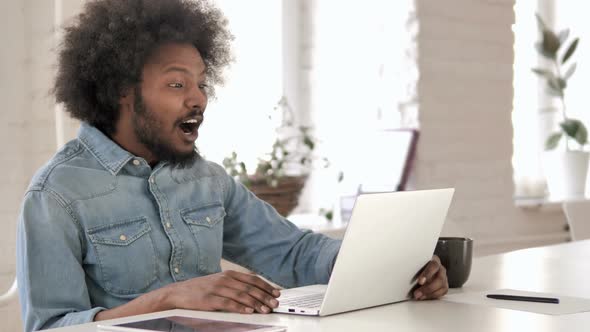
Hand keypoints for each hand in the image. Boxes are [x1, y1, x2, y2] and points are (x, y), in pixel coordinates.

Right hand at [166, 270, 280, 313]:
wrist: (178, 293)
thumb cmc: (201, 290)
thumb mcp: (219, 282)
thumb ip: (235, 286)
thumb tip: (255, 293)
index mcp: (229, 274)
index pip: (252, 279)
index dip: (266, 286)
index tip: (276, 293)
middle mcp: (224, 279)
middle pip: (250, 287)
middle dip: (264, 296)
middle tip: (275, 304)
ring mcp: (217, 289)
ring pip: (241, 295)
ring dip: (256, 303)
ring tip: (266, 310)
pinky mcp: (209, 300)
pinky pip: (228, 304)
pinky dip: (240, 307)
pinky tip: (249, 311)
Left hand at [413, 255, 447, 299]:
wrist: (421, 270)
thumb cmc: (417, 267)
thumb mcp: (414, 265)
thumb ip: (413, 269)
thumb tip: (403, 275)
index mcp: (434, 260)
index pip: (433, 265)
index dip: (427, 274)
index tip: (420, 282)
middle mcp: (440, 268)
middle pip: (439, 279)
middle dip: (428, 288)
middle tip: (417, 293)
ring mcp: (444, 277)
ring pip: (442, 286)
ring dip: (430, 294)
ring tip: (419, 297)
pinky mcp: (444, 285)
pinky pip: (442, 292)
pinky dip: (433, 296)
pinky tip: (424, 297)